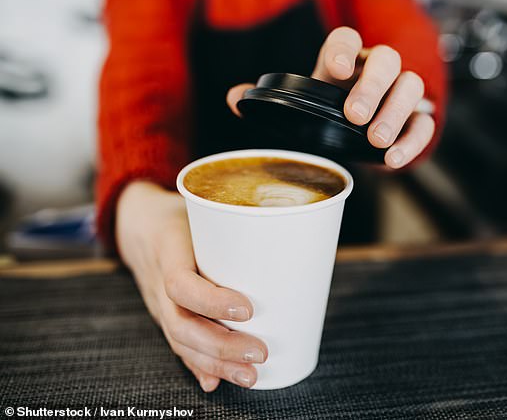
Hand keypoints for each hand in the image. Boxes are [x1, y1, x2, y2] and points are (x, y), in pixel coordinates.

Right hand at [115, 181, 267, 390]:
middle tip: (260, 353)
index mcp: (168, 250)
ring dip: (216, 364)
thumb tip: (283, 233)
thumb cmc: (179, 214)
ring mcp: (158, 303)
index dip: (212, 301)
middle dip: (221, 346)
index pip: (180, 283)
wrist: (137, 224)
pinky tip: (216, 382)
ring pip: (180, 341)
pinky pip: (178, 345)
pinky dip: (198, 366)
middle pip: (181, 324)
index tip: (248, 309)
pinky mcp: (165, 315)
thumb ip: (232, 223)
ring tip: (250, 376)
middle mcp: (157, 283)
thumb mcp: (199, 208)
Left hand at [226, 26, 434, 168]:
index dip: (343, 49)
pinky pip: (425, 123)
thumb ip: (271, 101)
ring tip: (376, 139)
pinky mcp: (415, 119)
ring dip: (396, 111)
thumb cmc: (329, 114)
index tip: (334, 69)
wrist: (358, 135)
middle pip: (386, 60)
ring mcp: (399, 93)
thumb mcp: (301, 106)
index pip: (347, 40)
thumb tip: (235, 99)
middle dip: (372, 86)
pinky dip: (413, 140)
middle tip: (354, 114)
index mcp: (344, 62)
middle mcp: (375, 71)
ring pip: (412, 86)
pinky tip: (393, 159)